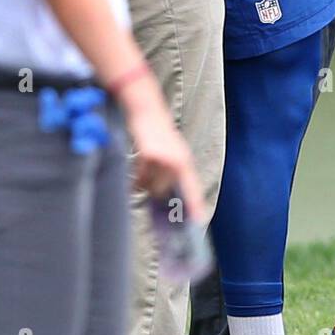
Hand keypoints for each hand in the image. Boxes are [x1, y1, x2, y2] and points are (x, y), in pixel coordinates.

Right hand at [122, 75, 205, 222]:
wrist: (147, 112)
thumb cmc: (158, 135)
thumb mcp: (172, 153)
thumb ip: (173, 174)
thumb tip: (166, 198)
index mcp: (185, 161)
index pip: (193, 189)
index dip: (195, 206)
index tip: (197, 221)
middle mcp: (178, 161)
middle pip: (167, 192)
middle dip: (159, 195)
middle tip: (151, 190)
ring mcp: (164, 159)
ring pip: (152, 186)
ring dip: (146, 184)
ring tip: (144, 170)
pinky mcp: (149, 156)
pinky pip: (141, 177)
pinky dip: (137, 178)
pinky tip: (138, 168)